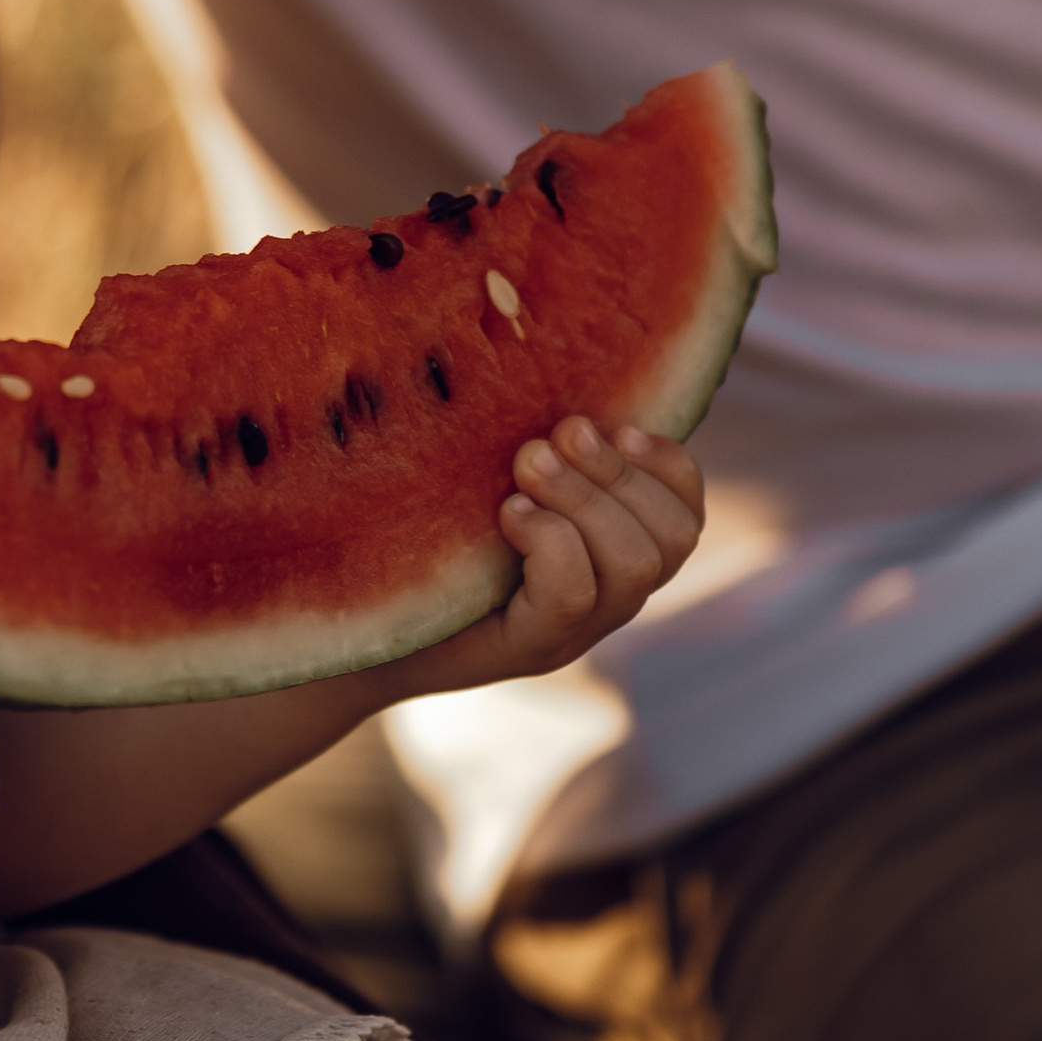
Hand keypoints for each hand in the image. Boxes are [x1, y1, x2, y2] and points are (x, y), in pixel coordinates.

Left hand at [409, 417, 704, 697]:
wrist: (354, 621)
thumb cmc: (422, 533)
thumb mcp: (487, 477)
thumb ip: (534, 445)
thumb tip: (558, 393)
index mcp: (610, 549)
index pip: (687, 512)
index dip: (671, 464)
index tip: (619, 427)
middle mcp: (607, 596)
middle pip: (672, 536)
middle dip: (618, 473)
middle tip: (555, 438)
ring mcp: (574, 631)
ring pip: (634, 565)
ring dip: (584, 499)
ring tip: (526, 468)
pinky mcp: (529, 648)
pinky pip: (574, 595)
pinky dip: (550, 540)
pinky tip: (509, 514)